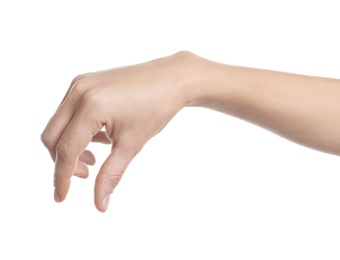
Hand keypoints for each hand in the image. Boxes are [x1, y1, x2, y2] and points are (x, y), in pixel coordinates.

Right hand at [41, 51, 196, 211]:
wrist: (170, 79)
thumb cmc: (156, 108)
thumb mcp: (132, 144)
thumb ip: (111, 175)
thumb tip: (100, 205)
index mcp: (91, 107)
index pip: (66, 149)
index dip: (61, 177)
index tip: (61, 197)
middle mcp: (79, 92)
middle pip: (52, 136)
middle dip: (63, 162)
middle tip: (86, 174)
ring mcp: (80, 83)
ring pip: (58, 124)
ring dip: (70, 146)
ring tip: (97, 155)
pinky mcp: (84, 81)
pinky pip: (68, 111)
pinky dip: (77, 130)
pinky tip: (100, 136)